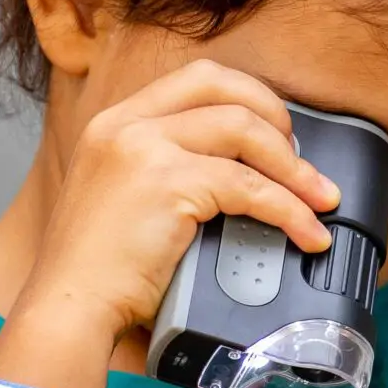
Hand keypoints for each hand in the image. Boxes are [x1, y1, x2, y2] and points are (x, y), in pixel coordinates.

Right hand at [12, 61, 340, 346]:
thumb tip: (237, 175)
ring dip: (295, 166)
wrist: (68, 308)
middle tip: (303, 161)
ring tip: (319, 199)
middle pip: (222, 86)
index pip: (196, 78)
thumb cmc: (97, 274)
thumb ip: (165, 172)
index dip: (248, 96)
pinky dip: (289, 210)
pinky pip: (249, 187)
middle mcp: (125, 125)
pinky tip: (306, 231)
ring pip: (244, 131)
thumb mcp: (123, 200)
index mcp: (114, 123)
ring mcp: (143, 148)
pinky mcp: (166, 184)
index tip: (276, 130)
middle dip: (277, 116)